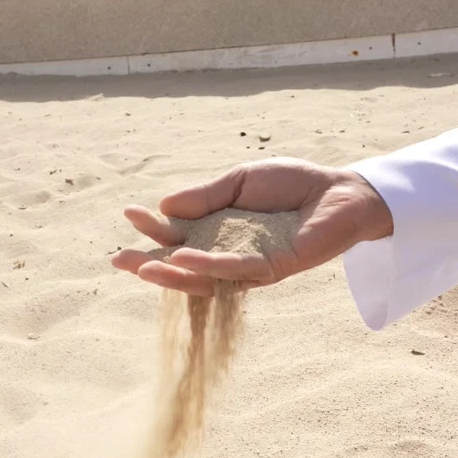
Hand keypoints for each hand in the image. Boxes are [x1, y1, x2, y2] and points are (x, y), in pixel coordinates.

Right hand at [112, 158, 392, 295]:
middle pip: (184, 263)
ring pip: (204, 276)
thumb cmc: (291, 185)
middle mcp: (230, 252)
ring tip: (143, 267)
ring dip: (172, 273)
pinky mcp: (272, 270)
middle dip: (151, 262)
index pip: (179, 234)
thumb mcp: (240, 181)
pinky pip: (235, 271)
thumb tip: (165, 206)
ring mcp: (249, 265)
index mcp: (219, 230)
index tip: (128, 214)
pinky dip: (208, 266)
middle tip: (119, 260)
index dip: (153, 227)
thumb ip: (206, 196)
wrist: (338, 191)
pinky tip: (184, 260)